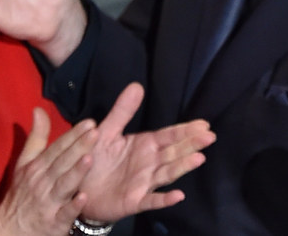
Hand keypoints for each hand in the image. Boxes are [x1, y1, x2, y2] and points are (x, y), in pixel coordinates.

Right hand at [0, 110, 96, 235]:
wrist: (8, 229)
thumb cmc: (22, 193)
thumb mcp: (25, 163)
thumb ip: (37, 137)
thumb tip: (39, 109)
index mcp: (38, 166)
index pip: (57, 148)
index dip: (73, 135)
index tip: (90, 122)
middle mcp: (43, 182)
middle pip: (62, 163)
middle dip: (78, 147)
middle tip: (96, 132)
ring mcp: (48, 202)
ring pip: (63, 186)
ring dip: (76, 173)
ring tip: (90, 159)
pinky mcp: (53, 223)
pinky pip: (64, 214)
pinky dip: (73, 206)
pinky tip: (83, 197)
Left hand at [78, 83, 216, 222]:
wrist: (77, 188)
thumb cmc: (96, 159)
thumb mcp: (107, 131)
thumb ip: (123, 111)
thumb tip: (137, 85)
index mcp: (145, 145)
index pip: (169, 136)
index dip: (185, 130)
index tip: (203, 124)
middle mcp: (149, 163)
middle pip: (173, 152)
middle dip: (191, 144)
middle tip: (209, 136)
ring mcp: (144, 183)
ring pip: (167, 173)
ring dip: (183, 166)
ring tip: (199, 158)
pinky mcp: (134, 201)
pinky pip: (151, 200)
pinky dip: (164, 199)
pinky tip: (178, 195)